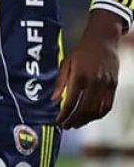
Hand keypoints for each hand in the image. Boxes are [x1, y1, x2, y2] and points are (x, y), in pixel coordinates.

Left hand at [52, 9, 122, 127]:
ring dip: (85, 120)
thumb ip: (60, 82)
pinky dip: (99, 114)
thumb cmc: (82, 50)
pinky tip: (91, 117)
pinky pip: (107, 105)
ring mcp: (105, 85)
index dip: (64, 115)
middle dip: (73, 120)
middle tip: (66, 126)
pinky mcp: (113, 86)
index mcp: (79, 76)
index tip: (58, 121)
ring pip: (96, 110)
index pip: (70, 102)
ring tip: (76, 124)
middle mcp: (93, 82)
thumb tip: (53, 99)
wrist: (103, 40)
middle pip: (83, 109)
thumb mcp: (66, 62)